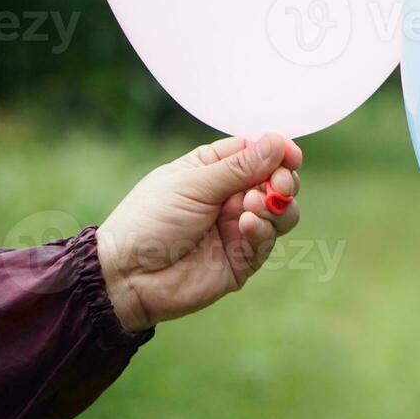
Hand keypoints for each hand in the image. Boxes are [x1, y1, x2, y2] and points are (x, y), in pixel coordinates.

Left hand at [96, 134, 302, 332]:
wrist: (128, 277)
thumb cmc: (148, 222)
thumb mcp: (192, 185)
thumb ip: (238, 167)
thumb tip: (278, 141)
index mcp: (213, 169)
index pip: (257, 152)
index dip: (278, 151)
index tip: (291, 155)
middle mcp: (231, 196)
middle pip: (276, 180)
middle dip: (283, 180)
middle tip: (278, 186)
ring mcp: (239, 228)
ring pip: (282, 211)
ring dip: (276, 206)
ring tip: (252, 207)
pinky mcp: (244, 258)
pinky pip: (268, 240)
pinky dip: (263, 229)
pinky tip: (245, 225)